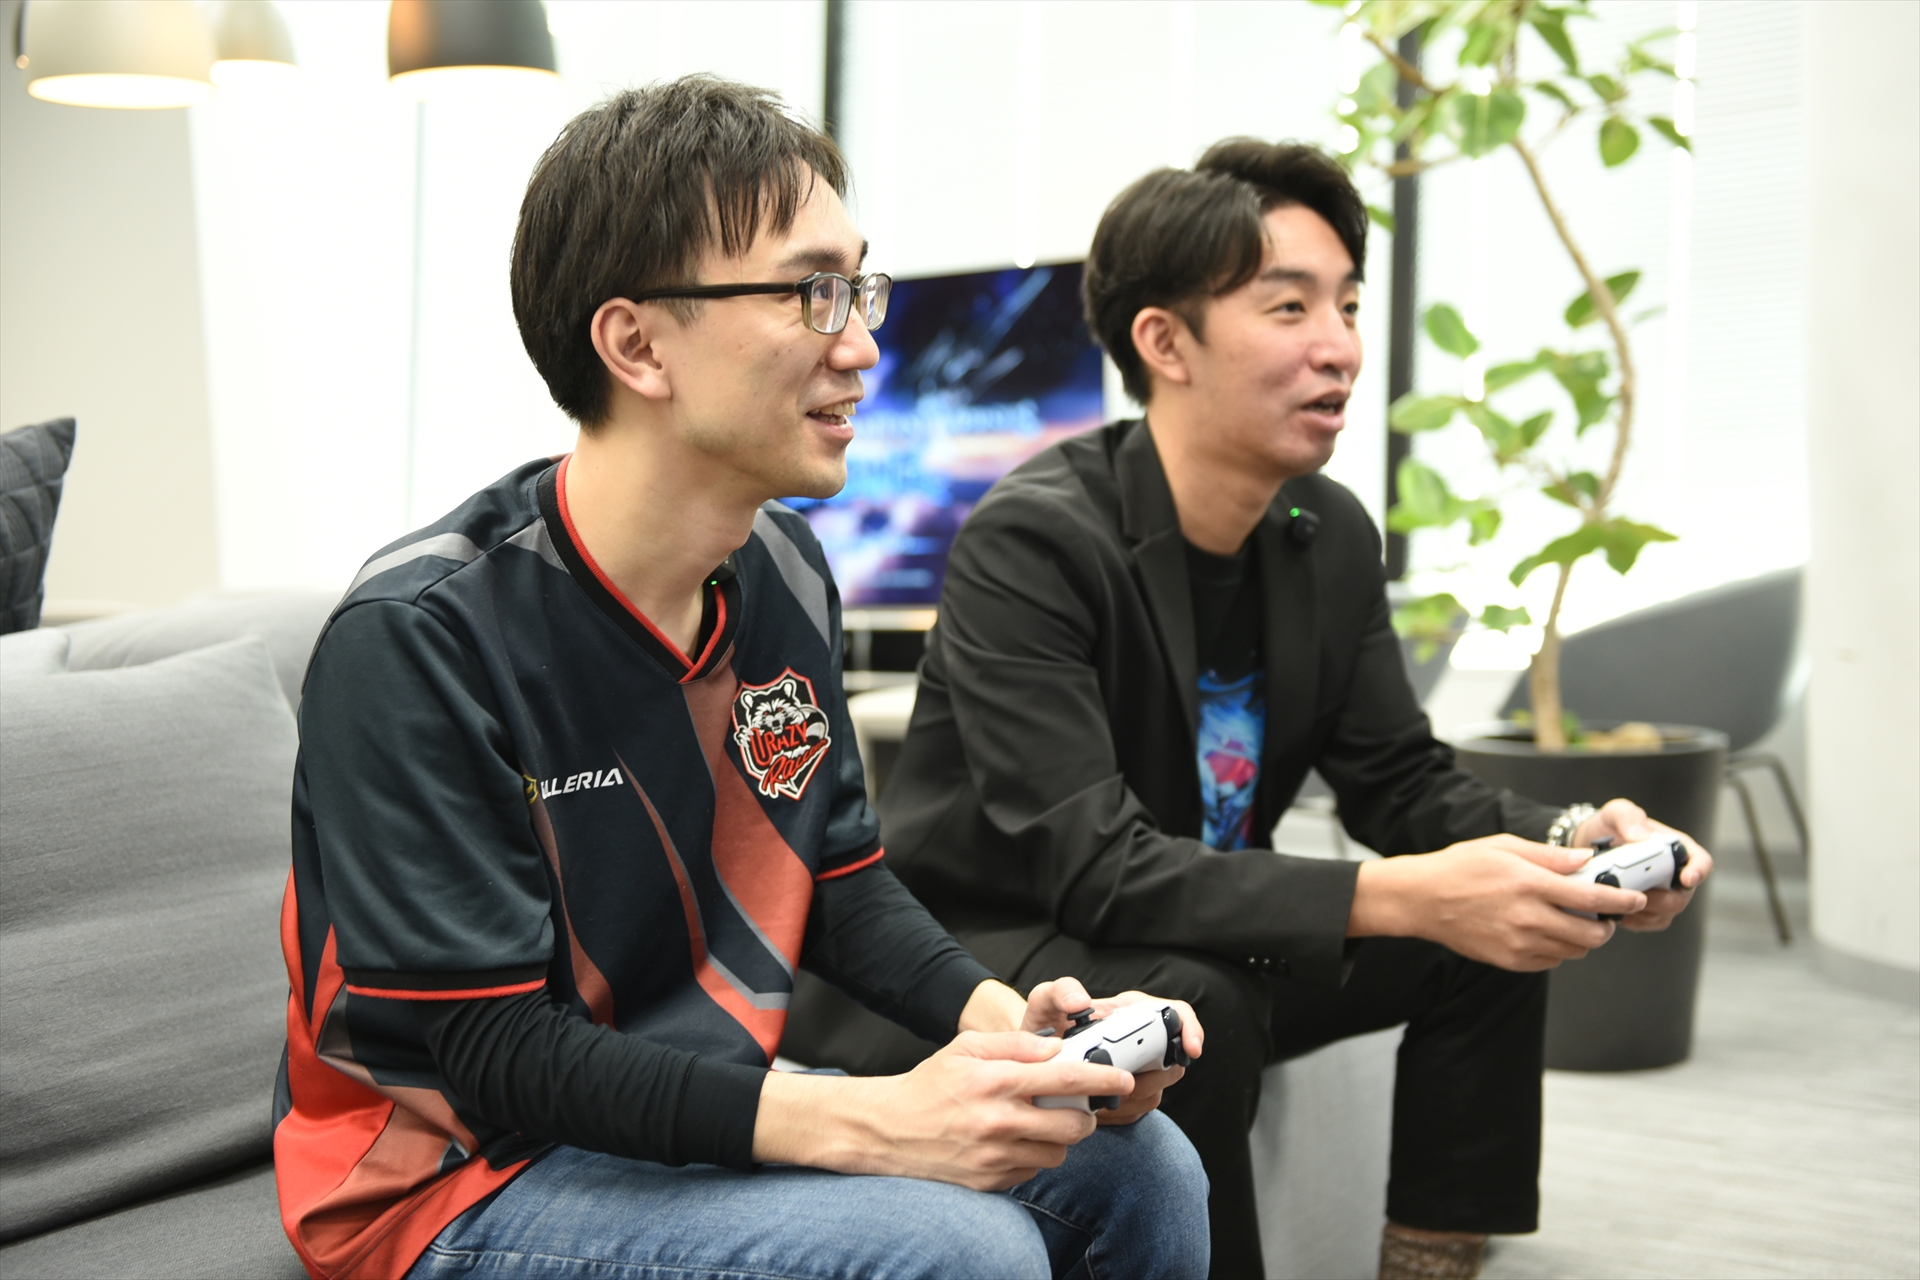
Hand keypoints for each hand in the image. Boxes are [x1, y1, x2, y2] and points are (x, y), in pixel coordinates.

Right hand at [752, 1030, 1132, 1189]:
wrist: (886, 1132)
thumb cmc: (929, 1086)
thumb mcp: (966, 1049)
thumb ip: (1014, 1044)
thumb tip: (1055, 1048)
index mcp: (995, 1081)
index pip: (1064, 1078)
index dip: (1101, 1078)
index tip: (1123, 1078)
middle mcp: (998, 1121)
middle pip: (1072, 1125)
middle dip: (1085, 1115)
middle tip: (1079, 1106)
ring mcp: (994, 1157)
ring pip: (1057, 1153)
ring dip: (1059, 1138)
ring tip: (1039, 1123)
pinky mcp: (989, 1182)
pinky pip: (1033, 1172)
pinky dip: (1033, 1157)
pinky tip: (1014, 1142)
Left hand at [1021, 978, 1204, 1125]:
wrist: (1032, 1063)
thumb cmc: (1043, 1027)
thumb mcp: (1045, 1000)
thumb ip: (1060, 991)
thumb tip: (1080, 1002)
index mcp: (1129, 1011)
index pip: (1176, 1013)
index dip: (1190, 1029)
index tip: (1191, 1049)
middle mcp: (1140, 1040)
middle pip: (1172, 1060)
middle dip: (1150, 1076)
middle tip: (1119, 1080)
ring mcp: (1138, 1069)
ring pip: (1155, 1090)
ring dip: (1129, 1097)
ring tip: (1098, 1093)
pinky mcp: (1129, 1096)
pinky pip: (1138, 1110)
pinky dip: (1118, 1112)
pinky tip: (1096, 1106)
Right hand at [1350, 834, 1646, 970]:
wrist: (1423, 900)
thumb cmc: (1461, 867)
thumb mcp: (1504, 846)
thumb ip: (1549, 856)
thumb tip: (1586, 861)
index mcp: (1529, 884)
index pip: (1592, 899)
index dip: (1621, 901)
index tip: (1636, 899)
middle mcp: (1528, 917)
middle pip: (1590, 935)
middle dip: (1606, 926)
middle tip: (1603, 916)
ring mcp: (1519, 943)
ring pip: (1574, 951)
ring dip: (1582, 939)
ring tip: (1572, 923)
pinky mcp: (1510, 960)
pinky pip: (1551, 962)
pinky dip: (1558, 950)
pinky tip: (1546, 933)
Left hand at [1574, 798, 1712, 931]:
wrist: (1588, 845)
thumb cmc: (1610, 827)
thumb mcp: (1616, 813)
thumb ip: (1629, 818)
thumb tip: (1640, 837)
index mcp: (1676, 848)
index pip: (1702, 861)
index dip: (1698, 871)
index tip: (1686, 879)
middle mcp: (1674, 875)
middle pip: (1682, 896)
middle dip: (1659, 898)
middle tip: (1635, 891)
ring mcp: (1663, 895)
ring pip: (1664, 914)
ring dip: (1642, 909)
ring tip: (1617, 896)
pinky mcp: (1647, 912)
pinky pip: (1647, 923)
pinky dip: (1632, 918)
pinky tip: (1614, 907)